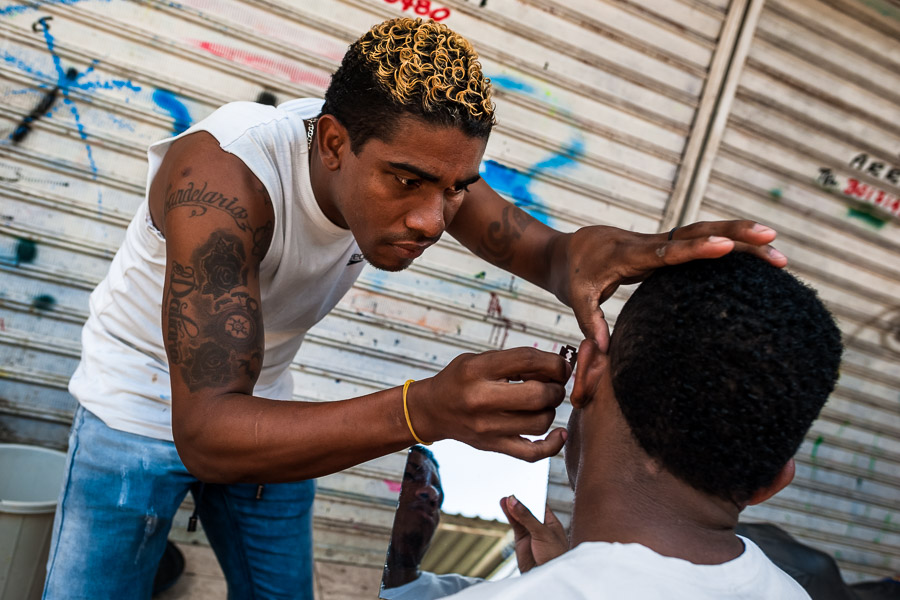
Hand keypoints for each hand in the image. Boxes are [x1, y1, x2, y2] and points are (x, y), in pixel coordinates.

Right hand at [411, 347, 570, 461]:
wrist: (432, 410)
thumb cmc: (461, 379)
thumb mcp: (480, 360)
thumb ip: (515, 362)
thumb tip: (559, 369)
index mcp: (477, 370)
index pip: (527, 360)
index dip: (554, 362)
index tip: (560, 366)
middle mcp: (481, 399)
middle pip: (538, 395)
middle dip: (555, 388)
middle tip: (553, 385)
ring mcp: (487, 427)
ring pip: (540, 422)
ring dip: (551, 410)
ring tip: (543, 403)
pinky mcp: (493, 446)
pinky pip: (532, 453)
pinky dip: (552, 445)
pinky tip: (559, 433)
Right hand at [500, 495, 567, 571]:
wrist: (548, 577)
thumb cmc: (555, 555)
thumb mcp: (542, 533)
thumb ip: (526, 517)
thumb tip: (513, 500)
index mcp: (551, 521)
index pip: (540, 504)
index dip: (531, 494)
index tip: (522, 484)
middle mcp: (540, 526)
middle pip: (527, 509)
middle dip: (519, 500)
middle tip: (510, 490)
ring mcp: (530, 533)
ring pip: (518, 516)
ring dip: (511, 507)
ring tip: (503, 497)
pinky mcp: (520, 541)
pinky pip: (513, 525)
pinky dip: (508, 516)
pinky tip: (503, 506)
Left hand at [559, 220, 785, 350]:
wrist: (561, 252)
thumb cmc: (570, 276)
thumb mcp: (575, 297)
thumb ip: (590, 321)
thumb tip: (604, 350)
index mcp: (627, 254)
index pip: (667, 250)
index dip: (697, 249)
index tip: (726, 245)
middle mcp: (647, 242)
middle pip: (696, 232)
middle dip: (735, 233)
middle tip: (773, 237)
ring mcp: (656, 241)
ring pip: (702, 233)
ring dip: (740, 237)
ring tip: (777, 248)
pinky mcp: (662, 246)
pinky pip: (696, 241)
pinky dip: (725, 244)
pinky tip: (754, 253)